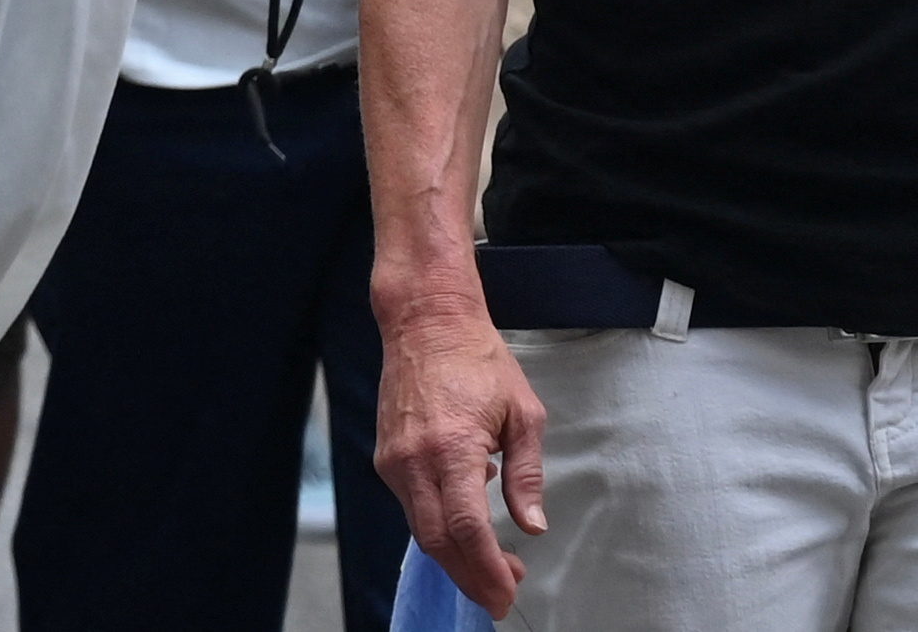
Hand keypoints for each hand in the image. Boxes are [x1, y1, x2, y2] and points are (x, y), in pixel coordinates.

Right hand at [375, 304, 547, 613]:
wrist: (425, 323)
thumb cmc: (478, 361)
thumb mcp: (523, 414)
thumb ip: (527, 475)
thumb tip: (531, 526)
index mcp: (452, 447)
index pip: (466, 527)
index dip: (487, 568)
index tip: (507, 593)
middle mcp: (414, 458)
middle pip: (437, 540)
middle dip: (470, 576)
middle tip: (502, 593)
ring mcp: (394, 459)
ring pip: (420, 528)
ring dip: (455, 555)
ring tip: (492, 564)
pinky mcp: (385, 456)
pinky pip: (411, 505)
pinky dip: (438, 525)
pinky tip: (465, 518)